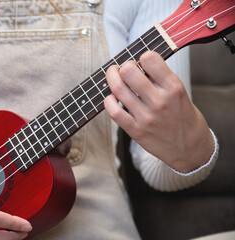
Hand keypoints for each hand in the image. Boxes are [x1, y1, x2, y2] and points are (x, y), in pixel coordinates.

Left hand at [104, 51, 213, 172]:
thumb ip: (161, 81)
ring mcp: (146, 117)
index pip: (150, 59)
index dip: (143, 56)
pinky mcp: (136, 131)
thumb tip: (139, 65)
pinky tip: (112, 98)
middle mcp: (159, 101)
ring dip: (112, 78)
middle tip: (124, 69)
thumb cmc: (185, 119)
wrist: (191, 150)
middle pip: (129, 71)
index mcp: (174, 88)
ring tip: (114, 76)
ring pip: (118, 89)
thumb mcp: (181, 94)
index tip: (142, 61)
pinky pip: (114, 112)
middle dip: (124, 66)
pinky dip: (108, 101)